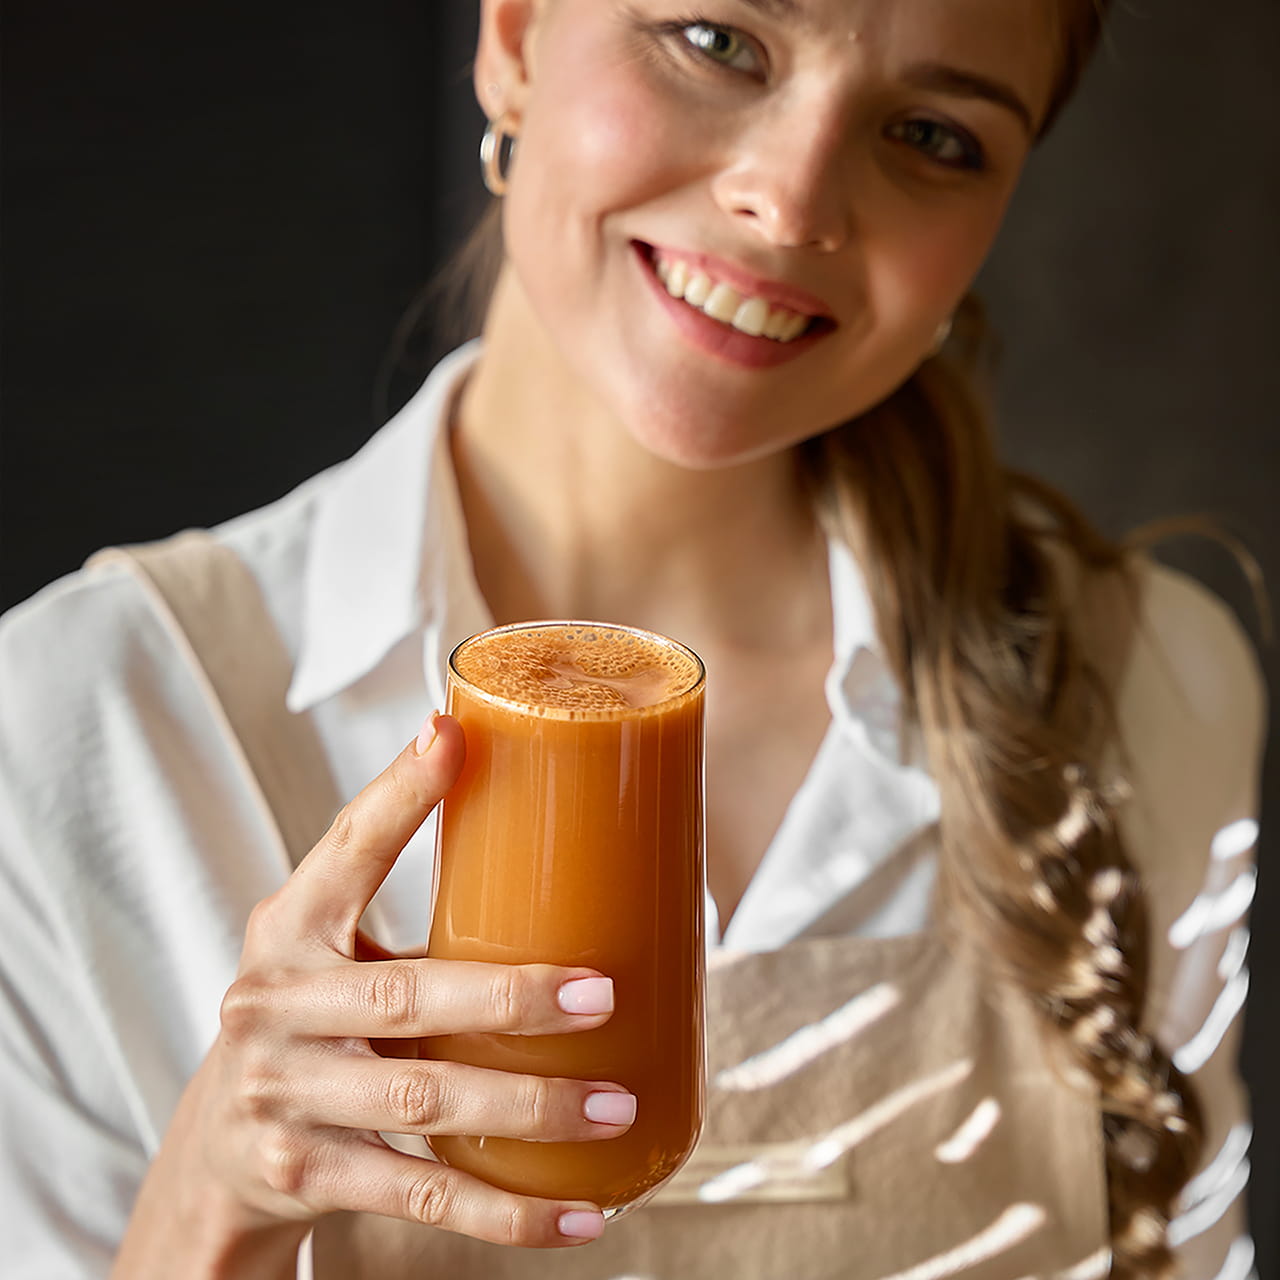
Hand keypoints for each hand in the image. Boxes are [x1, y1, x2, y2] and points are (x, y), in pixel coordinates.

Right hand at [114, 714, 628, 1276]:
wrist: (217, 1156)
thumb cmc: (313, 1026)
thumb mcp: (335, 956)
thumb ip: (415, 919)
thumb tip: (564, 859)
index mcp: (289, 925)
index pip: (346, 848)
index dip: (398, 794)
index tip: (452, 737)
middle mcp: (273, 1001)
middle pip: (405, 994)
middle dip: (512, 995)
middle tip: (604, 993)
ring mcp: (282, 1093)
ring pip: (421, 1096)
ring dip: (529, 1105)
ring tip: (617, 1104)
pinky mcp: (300, 1176)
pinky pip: (420, 1191)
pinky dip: (505, 1210)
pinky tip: (579, 1214)